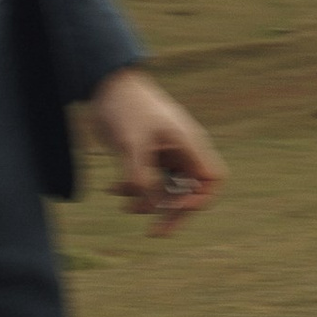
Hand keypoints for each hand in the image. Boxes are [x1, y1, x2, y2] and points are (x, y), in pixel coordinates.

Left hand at [86, 69, 225, 235]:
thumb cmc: (125, 107)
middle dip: (172, 212)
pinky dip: (133, 189)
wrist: (106, 84)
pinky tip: (112, 189)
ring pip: (166, 189)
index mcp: (188, 144)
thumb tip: (150, 207)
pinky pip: (148, 181)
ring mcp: (165, 153)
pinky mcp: (147, 155)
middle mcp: (181, 150)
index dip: (198, 199)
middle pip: (189, 191)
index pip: (211, 180)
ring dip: (148, 202)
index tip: (175, 207)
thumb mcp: (132, 143)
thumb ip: (141, 176)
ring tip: (126, 206)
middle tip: (155, 232)